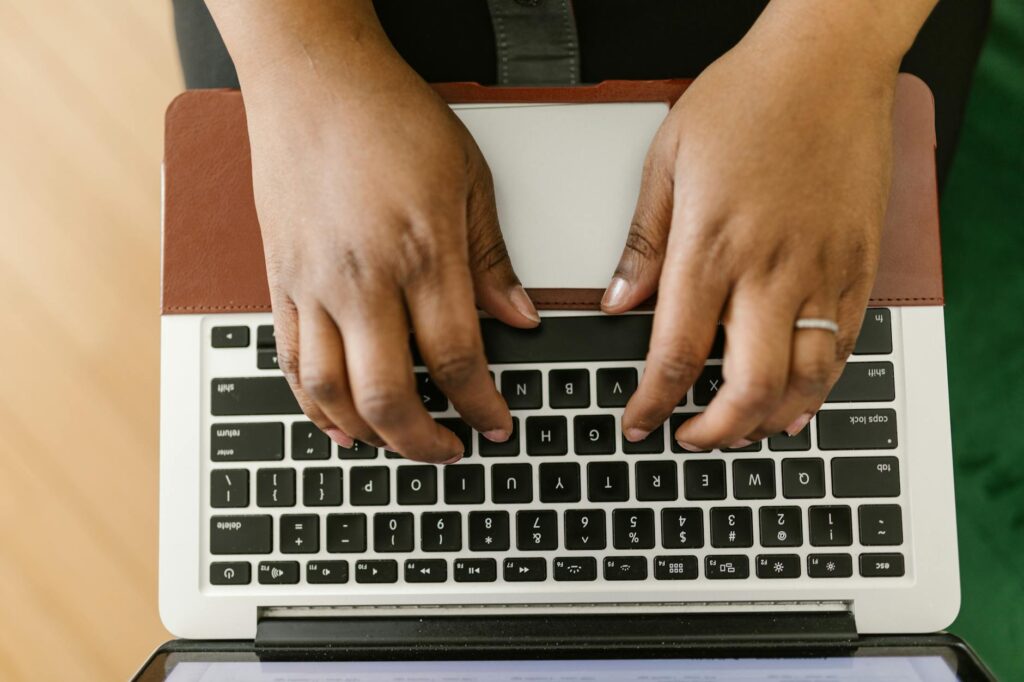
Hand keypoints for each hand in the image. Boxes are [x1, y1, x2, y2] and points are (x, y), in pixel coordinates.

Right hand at [241, 36, 538, 462]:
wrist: (312, 76)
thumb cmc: (390, 115)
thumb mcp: (468, 179)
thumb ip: (491, 259)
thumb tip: (520, 318)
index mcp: (421, 253)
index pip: (457, 360)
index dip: (481, 407)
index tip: (496, 426)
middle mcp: (361, 279)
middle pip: (389, 395)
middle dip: (425, 441)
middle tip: (450, 450)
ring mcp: (313, 284)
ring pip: (332, 393)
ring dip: (369, 434)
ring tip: (399, 443)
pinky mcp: (280, 280)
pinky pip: (290, 363)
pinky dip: (314, 405)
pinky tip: (337, 422)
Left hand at [603, 14, 900, 449]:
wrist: (828, 59)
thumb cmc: (747, 97)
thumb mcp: (668, 160)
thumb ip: (644, 242)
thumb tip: (617, 301)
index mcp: (710, 246)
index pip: (674, 354)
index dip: (652, 404)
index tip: (638, 423)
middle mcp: (768, 268)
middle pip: (745, 386)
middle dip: (714, 431)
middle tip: (691, 438)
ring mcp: (822, 269)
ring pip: (804, 378)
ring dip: (769, 419)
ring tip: (742, 429)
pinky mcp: (859, 263)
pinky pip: (846, 344)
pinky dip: (821, 385)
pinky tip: (798, 400)